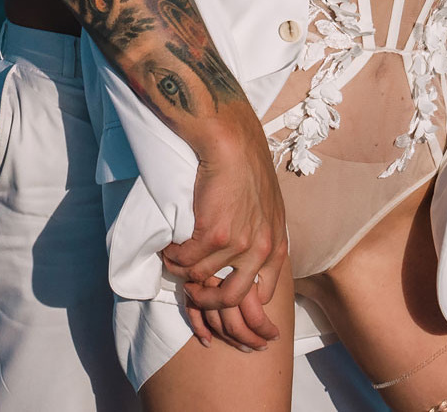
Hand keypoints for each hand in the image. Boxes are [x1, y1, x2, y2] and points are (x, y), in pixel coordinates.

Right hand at [161, 124, 289, 351]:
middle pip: (230, 298)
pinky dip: (173, 255)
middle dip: (205, 300)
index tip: (218, 293)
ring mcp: (239, 245)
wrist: (233, 145)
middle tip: (190, 291)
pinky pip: (185, 260)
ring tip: (174, 257)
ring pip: (199, 276)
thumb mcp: (269, 211)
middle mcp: (260, 250)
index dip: (237, 300)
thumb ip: (261, 238)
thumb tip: (246, 264)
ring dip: (182, 269)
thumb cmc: (247, 172)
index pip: (261, 294)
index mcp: (276, 247)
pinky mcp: (215, 234)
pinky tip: (171, 244)